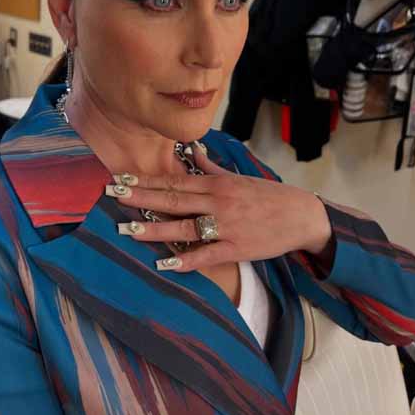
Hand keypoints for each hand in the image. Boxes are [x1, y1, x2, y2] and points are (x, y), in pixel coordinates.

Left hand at [110, 143, 332, 271]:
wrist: (301, 216)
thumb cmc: (268, 196)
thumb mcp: (239, 177)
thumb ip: (211, 167)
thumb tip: (192, 151)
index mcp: (217, 184)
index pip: (175, 180)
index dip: (147, 180)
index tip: (123, 178)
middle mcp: (218, 202)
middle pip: (173, 199)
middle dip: (141, 197)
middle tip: (113, 195)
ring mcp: (226, 225)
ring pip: (184, 226)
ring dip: (154, 228)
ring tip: (127, 229)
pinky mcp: (236, 248)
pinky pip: (207, 254)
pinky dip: (186, 260)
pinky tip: (165, 263)